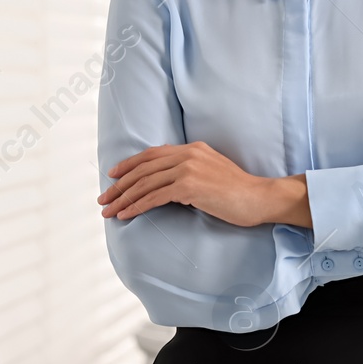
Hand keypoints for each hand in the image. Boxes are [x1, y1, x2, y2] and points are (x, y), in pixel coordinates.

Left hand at [98, 143, 272, 226]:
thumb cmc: (238, 192)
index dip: (129, 165)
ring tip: (108, 211)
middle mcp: (188, 154)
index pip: (152, 154)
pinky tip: (126, 214)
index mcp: (192, 148)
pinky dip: (137, 206)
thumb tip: (169, 181)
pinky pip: (155, 197)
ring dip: (123, 198)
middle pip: (143, 168)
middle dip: (119, 185)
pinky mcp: (190, 186)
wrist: (259, 197)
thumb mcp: (212, 172)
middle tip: (103, 199)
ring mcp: (189, 169)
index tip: (113, 176)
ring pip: (145, 183)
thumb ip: (191, 170)